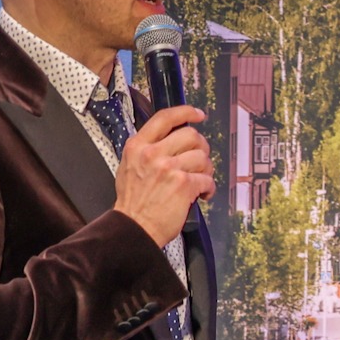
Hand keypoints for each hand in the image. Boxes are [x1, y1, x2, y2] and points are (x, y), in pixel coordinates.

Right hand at [112, 105, 214, 246]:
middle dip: (201, 147)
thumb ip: (148, 149)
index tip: (198, 114)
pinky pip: (207, 179)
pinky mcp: (183, 184)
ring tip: (199, 180)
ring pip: (202, 157)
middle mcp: (152, 153)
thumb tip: (171, 140)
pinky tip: (202, 193)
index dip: (185, 112)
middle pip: (191, 135)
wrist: (134, 226)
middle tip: (200, 160)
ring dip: (206, 169)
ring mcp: (168, 168)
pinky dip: (209, 187)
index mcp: (138, 146)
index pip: (164, 118)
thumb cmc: (134, 201)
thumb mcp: (130, 165)